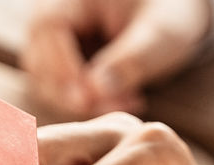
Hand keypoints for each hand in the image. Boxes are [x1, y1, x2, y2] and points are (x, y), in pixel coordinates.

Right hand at [22, 0, 211, 117]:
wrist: (173, 10)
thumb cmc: (170, 11)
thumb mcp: (161, 34)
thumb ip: (131, 60)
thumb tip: (94, 92)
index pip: (48, 28)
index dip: (63, 67)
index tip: (87, 98)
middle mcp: (54, 11)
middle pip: (39, 59)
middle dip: (73, 93)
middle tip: (120, 105)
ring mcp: (55, 38)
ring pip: (47, 81)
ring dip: (82, 103)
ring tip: (131, 101)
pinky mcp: (64, 60)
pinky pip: (62, 88)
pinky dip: (88, 102)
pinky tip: (124, 100)